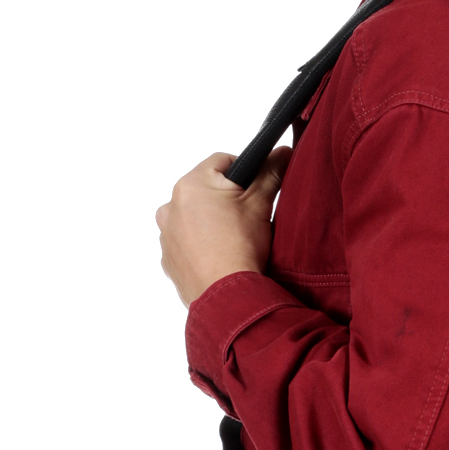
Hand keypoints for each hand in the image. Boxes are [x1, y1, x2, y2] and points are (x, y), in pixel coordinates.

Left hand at [156, 147, 290, 306]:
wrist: (227, 297)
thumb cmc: (240, 249)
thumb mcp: (260, 205)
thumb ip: (270, 173)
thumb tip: (281, 152)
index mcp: (191, 184)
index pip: (221, 162)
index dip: (243, 174)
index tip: (254, 191)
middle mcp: (171, 206)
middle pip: (205, 190)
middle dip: (225, 200)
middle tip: (245, 220)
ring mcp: (166, 235)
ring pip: (193, 217)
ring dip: (210, 223)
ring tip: (232, 242)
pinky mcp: (168, 260)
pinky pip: (185, 244)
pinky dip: (200, 246)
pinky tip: (219, 257)